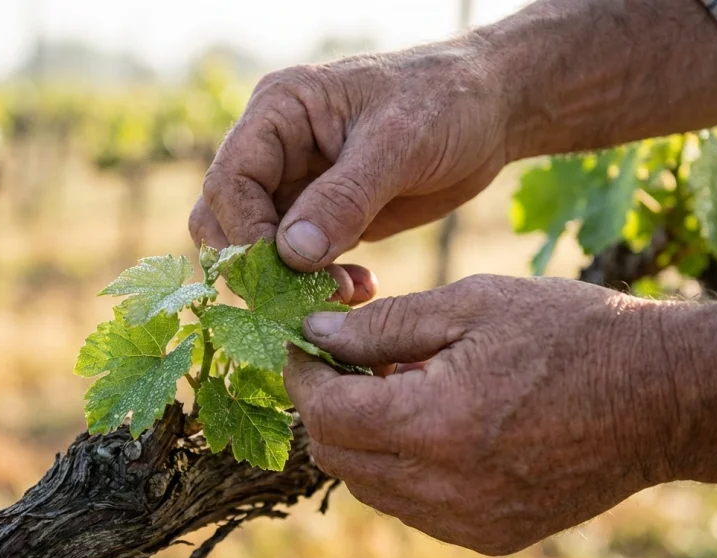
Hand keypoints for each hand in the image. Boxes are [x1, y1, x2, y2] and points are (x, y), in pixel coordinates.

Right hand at [188, 40, 509, 271]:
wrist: (490, 110)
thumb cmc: (445, 102)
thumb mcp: (398, 143)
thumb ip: (344, 198)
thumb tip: (292, 254)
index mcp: (278, 112)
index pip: (229, 183)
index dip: (248, 234)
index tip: (289, 272)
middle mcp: (275, 148)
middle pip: (226, 221)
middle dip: (261, 266)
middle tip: (310, 296)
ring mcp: (296, 185)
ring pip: (259, 249)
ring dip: (291, 283)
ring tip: (344, 294)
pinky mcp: (323, 218)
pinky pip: (298, 263)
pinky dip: (319, 284)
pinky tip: (362, 288)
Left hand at [284, 275, 681, 554]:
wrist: (662, 395)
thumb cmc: (570, 334)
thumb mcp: (471, 304)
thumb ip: (383, 326)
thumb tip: (317, 334)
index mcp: (433, 422)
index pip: (326, 413)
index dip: (303, 376)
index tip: (305, 346)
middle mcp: (444, 487)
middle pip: (338, 457)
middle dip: (327, 407)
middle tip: (347, 363)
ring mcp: (470, 521)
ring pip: (372, 487)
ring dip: (363, 439)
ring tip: (397, 388)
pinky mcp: (493, 536)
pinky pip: (415, 508)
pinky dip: (402, 469)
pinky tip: (433, 425)